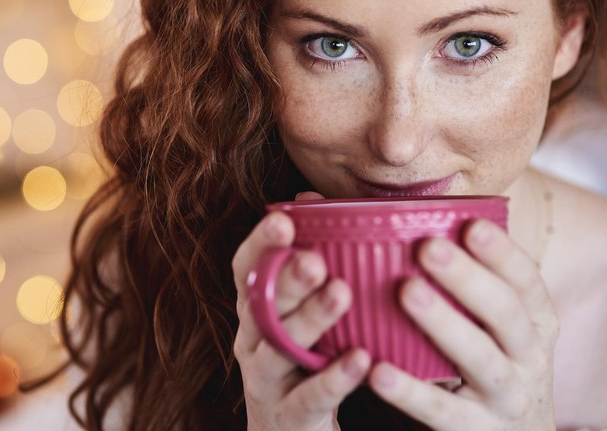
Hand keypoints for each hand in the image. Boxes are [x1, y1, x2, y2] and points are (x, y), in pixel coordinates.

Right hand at [232, 192, 371, 429]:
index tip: (282, 221)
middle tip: (315, 259)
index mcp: (256, 307)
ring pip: (278, 348)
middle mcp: (252, 339)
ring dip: (309, 318)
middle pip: (260, 305)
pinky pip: (309, 397)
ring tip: (341, 293)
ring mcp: (266, 381)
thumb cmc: (306, 357)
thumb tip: (313, 198)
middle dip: (286, 279)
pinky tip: (361, 358)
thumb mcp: (304, 310)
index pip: (246, 268)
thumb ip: (311, 257)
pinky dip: (334, 378)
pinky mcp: (288, 417)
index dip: (259, 244)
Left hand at [367, 220, 558, 429]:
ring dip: (445, 323)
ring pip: (481, 359)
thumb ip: (468, 286)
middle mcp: (530, 359)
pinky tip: (378, 372)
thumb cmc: (490, 369)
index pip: (527, 283)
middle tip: (429, 246)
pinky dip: (411, 393)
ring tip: (407, 291)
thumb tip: (403, 218)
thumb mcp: (499, 331)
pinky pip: (443, 413)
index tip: (472, 224)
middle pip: (505, 314)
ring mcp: (507, 399)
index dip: (503, 253)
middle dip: (469, 278)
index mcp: (536, 325)